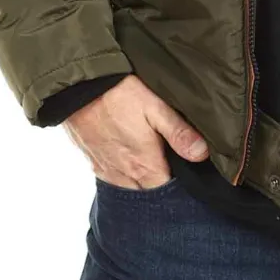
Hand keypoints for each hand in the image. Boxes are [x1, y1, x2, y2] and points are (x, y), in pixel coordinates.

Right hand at [64, 75, 208, 188]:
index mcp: (144, 165)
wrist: (77, 88)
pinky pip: (113, 178)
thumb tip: (202, 154)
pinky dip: (124, 174)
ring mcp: (106, 169)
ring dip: (143, 181)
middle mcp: (124, 174)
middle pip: (150, 191)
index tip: (190, 172)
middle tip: (175, 166)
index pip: (168, 190)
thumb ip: (178, 132)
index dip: (181, 184)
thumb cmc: (119, 94)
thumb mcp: (155, 107)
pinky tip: (130, 159)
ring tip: (154, 164)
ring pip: (130, 187)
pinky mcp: (93, 160)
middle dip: (163, 184)